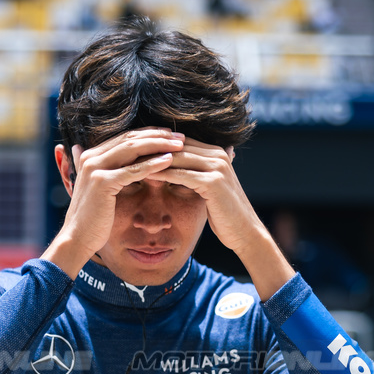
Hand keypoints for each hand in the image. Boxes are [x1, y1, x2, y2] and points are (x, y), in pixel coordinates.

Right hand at [43, 128, 184, 277]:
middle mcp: (91, 157)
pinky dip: (153, 164)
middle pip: (130, 138)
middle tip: (180, 137)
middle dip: (158, 136)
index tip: (170, 135)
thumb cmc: (92, 217)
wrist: (77, 237)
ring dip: (159, 145)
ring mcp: (96, 169)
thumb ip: (104, 171)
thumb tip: (96, 157)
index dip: (149, 134)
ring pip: (133, 149)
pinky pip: (133, 170)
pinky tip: (169, 161)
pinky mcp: (103, 183)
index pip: (125, 137)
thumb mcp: (100, 188)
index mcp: (90, 156)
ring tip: (179, 146)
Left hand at [142, 137, 261, 255]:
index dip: (158, 144)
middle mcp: (218, 155)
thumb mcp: (209, 189)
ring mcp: (217, 167)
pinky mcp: (213, 182)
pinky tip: (145, 176)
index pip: (181, 141)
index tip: (135, 148)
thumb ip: (197, 174)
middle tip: (128, 152)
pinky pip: (181, 175)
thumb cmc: (225, 214)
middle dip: (152, 148)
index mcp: (216, 152)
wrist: (245, 232)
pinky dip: (162, 174)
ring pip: (177, 157)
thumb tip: (176, 169)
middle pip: (177, 146)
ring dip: (154, 159)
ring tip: (131, 162)